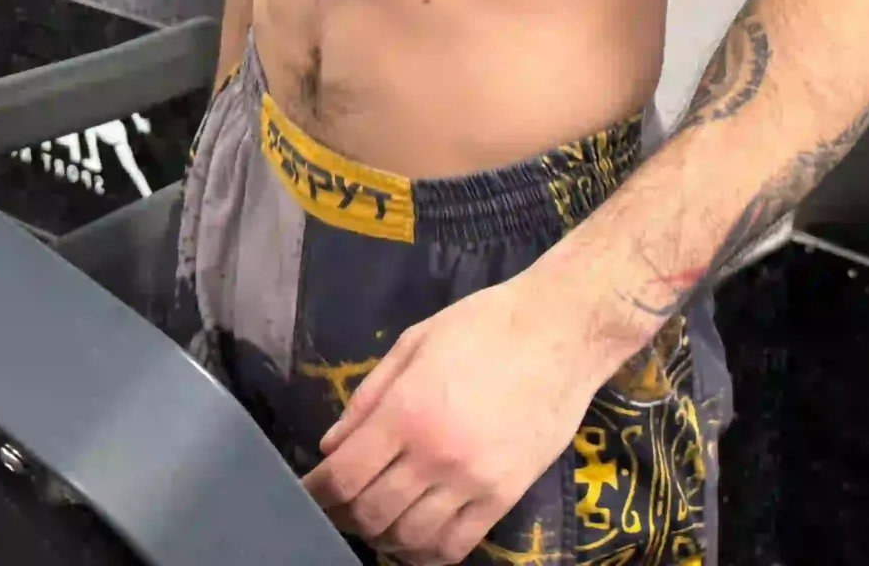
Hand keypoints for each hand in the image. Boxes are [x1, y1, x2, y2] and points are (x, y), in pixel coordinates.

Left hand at [302, 270, 610, 565]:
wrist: (560, 332)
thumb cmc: (483, 326)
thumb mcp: (413, 343)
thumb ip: (367, 398)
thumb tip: (332, 447)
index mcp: (406, 410)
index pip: (344, 475)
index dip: (316, 492)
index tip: (308, 493)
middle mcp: (436, 454)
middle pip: (371, 513)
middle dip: (344, 515)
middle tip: (339, 506)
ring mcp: (473, 481)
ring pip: (410, 538)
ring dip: (383, 537)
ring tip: (377, 521)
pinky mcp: (506, 496)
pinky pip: (457, 545)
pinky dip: (426, 552)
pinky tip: (416, 538)